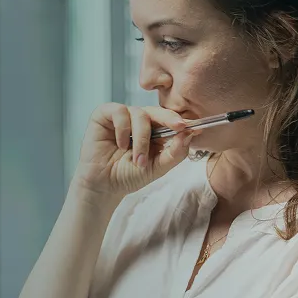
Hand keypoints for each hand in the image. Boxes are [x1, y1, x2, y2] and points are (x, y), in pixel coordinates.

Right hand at [72, 103, 199, 197]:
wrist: (103, 186)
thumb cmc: (128, 176)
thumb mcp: (157, 167)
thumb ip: (175, 152)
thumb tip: (189, 134)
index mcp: (154, 131)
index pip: (170, 120)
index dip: (181, 122)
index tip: (194, 127)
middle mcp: (139, 121)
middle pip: (158, 111)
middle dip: (169, 119)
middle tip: (180, 127)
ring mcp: (122, 116)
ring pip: (140, 114)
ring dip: (142, 138)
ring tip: (137, 159)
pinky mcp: (104, 115)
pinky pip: (120, 111)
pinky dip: (123, 129)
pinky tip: (120, 145)